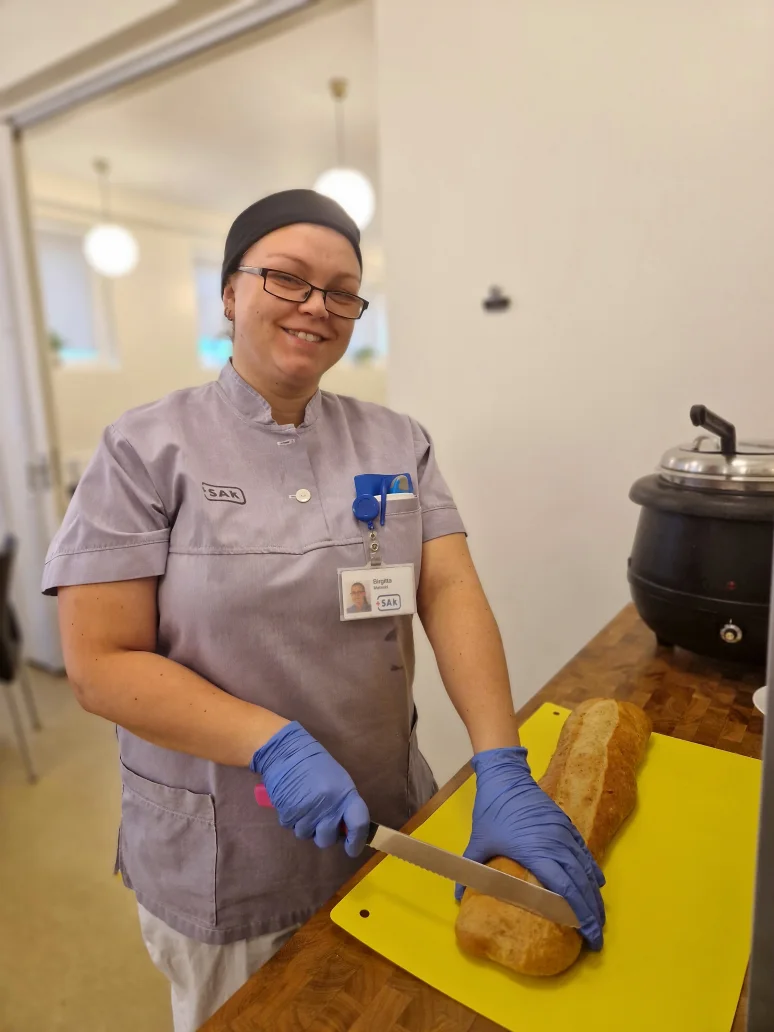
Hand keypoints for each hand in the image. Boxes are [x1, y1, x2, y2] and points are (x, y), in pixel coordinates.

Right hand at [250, 722, 369, 858]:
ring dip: (305, 826)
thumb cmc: (315, 764)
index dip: (356, 841)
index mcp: (345, 795)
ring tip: (303, 805)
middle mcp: (328, 806)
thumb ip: (343, 804)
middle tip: (320, 822)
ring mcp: (307, 811)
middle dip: (323, 835)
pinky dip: (291, 819)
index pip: (359, 824)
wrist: (287, 751)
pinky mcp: (288, 813)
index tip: (351, 849)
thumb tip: (345, 828)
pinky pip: (290, 827)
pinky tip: (292, 802)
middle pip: (327, 839)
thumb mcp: (338, 780)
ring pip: (306, 835)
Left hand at [456, 746, 605, 949]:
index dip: (578, 913)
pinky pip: (584, 852)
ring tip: (598, 918)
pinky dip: (592, 871)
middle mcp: (556, 844)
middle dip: (591, 912)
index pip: (564, 888)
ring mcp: (564, 833)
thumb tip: (457, 897)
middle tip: (596, 939)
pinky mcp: (566, 825)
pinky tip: (596, 884)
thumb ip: (472, 869)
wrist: (506, 776)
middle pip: (581, 883)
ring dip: (594, 894)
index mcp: (536, 852)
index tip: (587, 934)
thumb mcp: (479, 841)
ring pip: (586, 869)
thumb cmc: (492, 809)